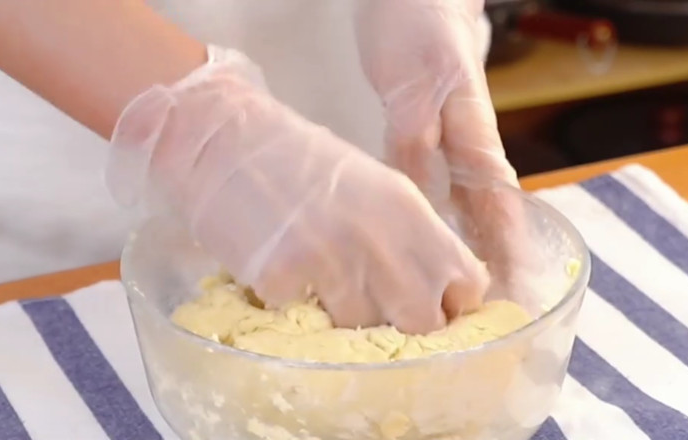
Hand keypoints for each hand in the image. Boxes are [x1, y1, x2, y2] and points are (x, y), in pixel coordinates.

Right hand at [106, 46, 489, 333]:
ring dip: (343, 323)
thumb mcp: (370, 186)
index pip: (466, 282)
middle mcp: (377, 236)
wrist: (221, 139)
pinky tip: (278, 279)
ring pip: (361, 329)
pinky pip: (300, 321)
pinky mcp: (281, 277)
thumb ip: (405, 236)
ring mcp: (329, 258)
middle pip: (423, 321)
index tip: (434, 312)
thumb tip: (431, 292)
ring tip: (318, 290)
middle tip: (379, 322)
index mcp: (407, 209)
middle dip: (405, 330)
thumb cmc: (295, 160)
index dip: (452, 305)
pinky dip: (292, 310)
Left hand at [355, 0, 523, 294]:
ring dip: (464, 255)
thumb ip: (418, 142)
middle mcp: (467, 153)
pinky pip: (433, 195)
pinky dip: (431, 226)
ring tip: (456, 303)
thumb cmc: (418, 28)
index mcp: (474, 142)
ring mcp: (448, 148)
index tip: (514, 305)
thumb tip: (425, 205)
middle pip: (488, 224)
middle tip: (490, 325)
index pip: (500, 215)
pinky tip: (420, 247)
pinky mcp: (422, 141)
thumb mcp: (415, 87)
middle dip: (493, 273)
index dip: (510, 262)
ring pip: (463, 213)